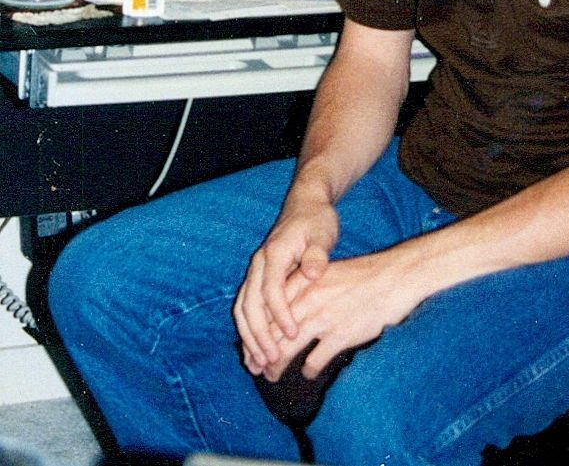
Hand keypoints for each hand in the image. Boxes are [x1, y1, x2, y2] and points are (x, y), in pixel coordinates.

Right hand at [234, 195, 338, 374]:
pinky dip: (248, 331)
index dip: (280, 314)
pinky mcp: (257, 279)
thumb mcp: (323, 232)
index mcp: (274, 253)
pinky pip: (246, 308)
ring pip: (242, 309)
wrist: (305, 205)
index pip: (271, 289)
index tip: (293, 335)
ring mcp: (255, 271)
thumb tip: (313, 273)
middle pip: (250, 304)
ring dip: (249, 338)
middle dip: (259, 335)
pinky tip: (255, 351)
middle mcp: (258, 264)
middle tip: (272, 361)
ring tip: (259, 365)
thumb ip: (318, 254)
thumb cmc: (317, 220)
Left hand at [261, 249, 421, 382]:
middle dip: (260, 354)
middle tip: (255, 368)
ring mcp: (324, 317)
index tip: (250, 348)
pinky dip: (309, 369)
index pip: (267, 311)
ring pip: (287, 348)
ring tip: (271, 375)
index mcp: (303, 281)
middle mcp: (309, 298)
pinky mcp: (341, 334)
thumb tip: (285, 310)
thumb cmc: (363, 275)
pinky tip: (309, 372)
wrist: (394, 276)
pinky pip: (315, 360)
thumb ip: (305, 289)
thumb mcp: (327, 273)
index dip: (255, 334)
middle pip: (272, 332)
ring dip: (276, 366)